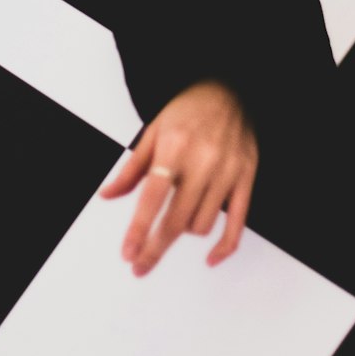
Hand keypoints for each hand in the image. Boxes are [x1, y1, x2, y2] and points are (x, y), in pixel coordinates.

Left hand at [98, 79, 257, 277]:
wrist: (229, 90)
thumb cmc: (188, 111)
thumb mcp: (152, 132)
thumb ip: (131, 168)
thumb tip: (108, 195)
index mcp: (174, 147)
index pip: (153, 197)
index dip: (139, 229)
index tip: (128, 252)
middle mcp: (202, 161)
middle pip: (176, 219)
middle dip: (155, 247)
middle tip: (140, 265)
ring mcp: (227, 172)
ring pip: (202, 225)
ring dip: (183, 232)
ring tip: (174, 222)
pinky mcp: (246, 179)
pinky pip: (238, 224)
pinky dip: (224, 247)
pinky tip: (211, 258)